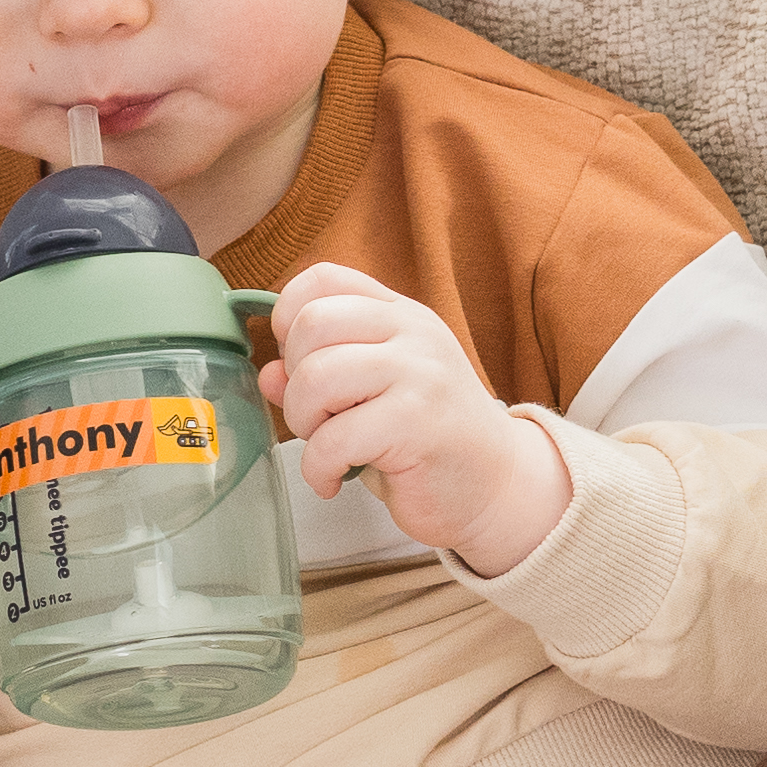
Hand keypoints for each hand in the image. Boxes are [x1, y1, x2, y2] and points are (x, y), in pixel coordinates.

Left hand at [262, 262, 569, 574]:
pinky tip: (332, 481)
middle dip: (294, 380)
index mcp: (400, 315)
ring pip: (318, 376)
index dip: (289, 317)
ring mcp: (420, 373)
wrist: (498, 487)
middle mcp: (412, 333)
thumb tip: (267, 374)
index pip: (324, 278)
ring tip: (325, 448)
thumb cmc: (428, 440)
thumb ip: (321, 377)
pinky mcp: (418, 422)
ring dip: (304, 422)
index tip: (297, 363)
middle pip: (312, 324)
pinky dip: (318, 468)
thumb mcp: (372, 396)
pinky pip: (336, 437)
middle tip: (314, 418)